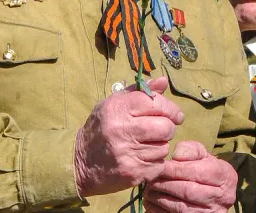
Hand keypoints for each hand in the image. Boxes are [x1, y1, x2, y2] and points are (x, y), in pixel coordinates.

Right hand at [74, 77, 183, 196]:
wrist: (80, 162)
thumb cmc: (101, 128)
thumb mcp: (114, 103)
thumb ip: (140, 91)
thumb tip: (164, 81)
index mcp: (118, 108)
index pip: (156, 103)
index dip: (171, 109)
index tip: (175, 115)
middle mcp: (122, 130)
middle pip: (165, 127)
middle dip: (168, 128)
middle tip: (162, 130)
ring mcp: (127, 153)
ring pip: (164, 147)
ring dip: (160, 145)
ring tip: (147, 144)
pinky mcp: (132, 173)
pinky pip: (159, 165)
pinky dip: (155, 162)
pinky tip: (143, 157)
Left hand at [143, 141, 237, 212]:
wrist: (214, 193)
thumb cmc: (206, 169)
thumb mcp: (203, 155)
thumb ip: (192, 150)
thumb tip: (177, 156)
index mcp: (226, 177)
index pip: (199, 172)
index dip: (177, 169)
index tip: (161, 165)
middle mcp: (223, 198)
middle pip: (189, 191)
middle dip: (166, 184)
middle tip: (152, 178)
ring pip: (181, 208)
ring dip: (161, 198)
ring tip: (150, 189)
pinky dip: (160, 210)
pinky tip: (153, 202)